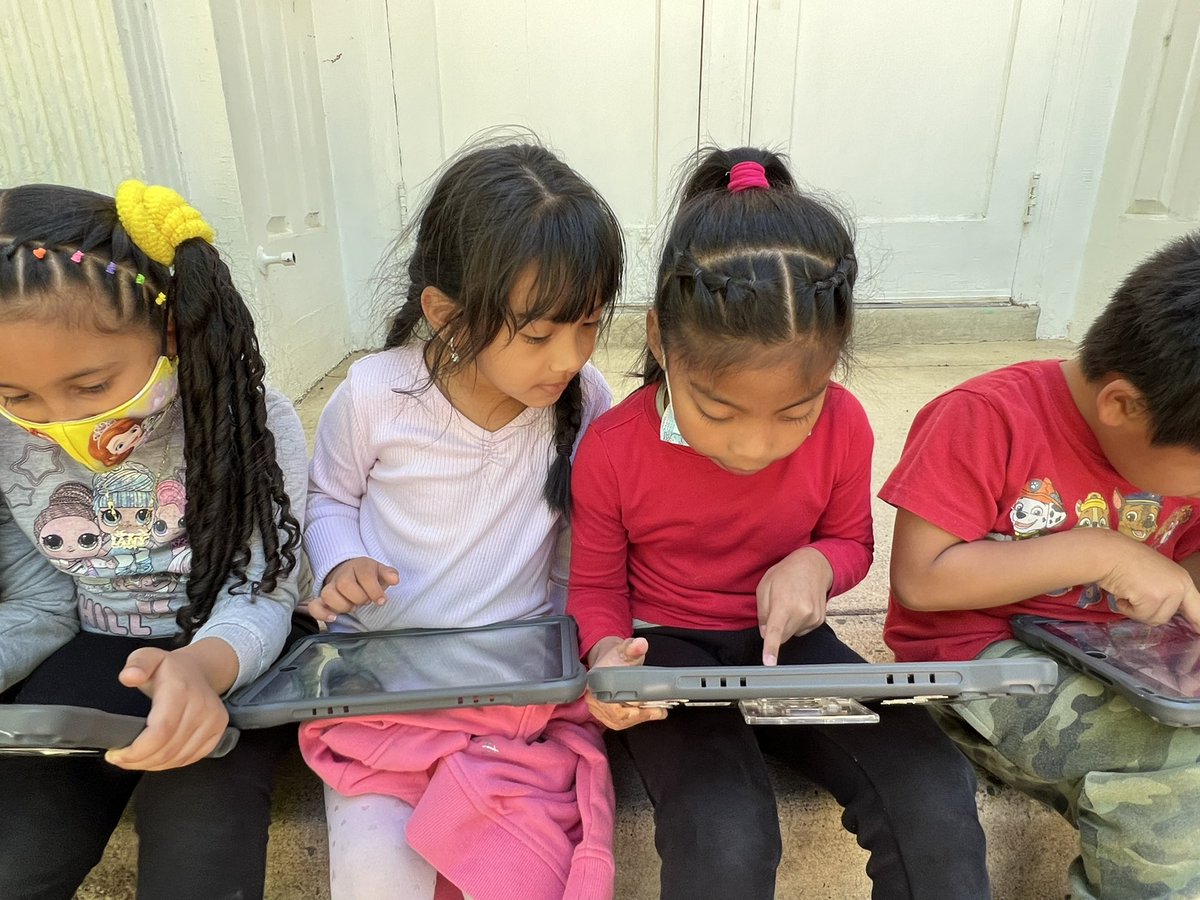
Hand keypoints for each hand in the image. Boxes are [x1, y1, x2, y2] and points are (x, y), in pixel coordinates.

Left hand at [105, 643, 232, 770]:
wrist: (200, 669)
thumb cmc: (170, 667)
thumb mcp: (147, 656)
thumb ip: (137, 664)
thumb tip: (129, 676)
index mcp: (181, 690)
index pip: (160, 732)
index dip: (136, 751)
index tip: (116, 754)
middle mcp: (202, 706)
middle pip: (168, 750)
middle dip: (139, 761)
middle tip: (120, 759)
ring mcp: (213, 720)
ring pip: (179, 758)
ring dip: (153, 764)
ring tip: (135, 759)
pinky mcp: (218, 730)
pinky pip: (191, 758)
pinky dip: (170, 763)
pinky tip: (156, 758)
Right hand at [309, 557, 399, 621]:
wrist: (350, 572)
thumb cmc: (368, 576)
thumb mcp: (380, 572)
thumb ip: (388, 574)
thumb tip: (395, 579)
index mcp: (359, 566)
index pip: (365, 575)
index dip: (374, 590)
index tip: (381, 600)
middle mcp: (342, 575)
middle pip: (345, 583)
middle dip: (358, 597)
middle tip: (365, 602)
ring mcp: (330, 587)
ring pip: (328, 593)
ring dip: (343, 605)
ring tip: (353, 608)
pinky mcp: (322, 599)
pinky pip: (314, 606)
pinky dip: (322, 613)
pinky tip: (334, 618)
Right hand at [584, 636, 666, 730]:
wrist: (609, 661)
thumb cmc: (616, 657)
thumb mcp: (625, 649)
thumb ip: (633, 647)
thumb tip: (640, 644)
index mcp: (594, 683)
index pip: (608, 704)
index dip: (625, 710)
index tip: (643, 708)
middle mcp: (593, 698)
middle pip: (615, 716)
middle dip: (638, 716)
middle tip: (658, 711)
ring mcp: (597, 708)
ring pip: (618, 722)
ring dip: (638, 719)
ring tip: (657, 712)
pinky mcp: (604, 714)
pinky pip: (619, 722)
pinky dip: (634, 720)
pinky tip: (648, 714)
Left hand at [756, 547, 832, 665]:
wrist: (814, 565)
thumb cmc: (786, 573)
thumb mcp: (764, 587)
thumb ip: (762, 613)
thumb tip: (765, 633)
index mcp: (784, 604)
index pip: (776, 631)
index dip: (771, 649)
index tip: (769, 663)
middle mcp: (801, 613)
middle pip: (782, 637)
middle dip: (775, 629)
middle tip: (776, 608)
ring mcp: (812, 618)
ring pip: (791, 635)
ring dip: (787, 625)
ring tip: (790, 603)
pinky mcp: (819, 621)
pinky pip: (801, 630)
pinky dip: (796, 623)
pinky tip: (799, 606)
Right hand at [1099, 539, 1199, 628]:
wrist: (1110, 554)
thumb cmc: (1126, 559)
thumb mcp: (1155, 574)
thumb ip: (1166, 589)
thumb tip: (1166, 610)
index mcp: (1182, 580)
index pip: (1197, 608)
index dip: (1197, 622)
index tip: (1198, 631)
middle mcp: (1179, 587)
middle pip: (1166, 617)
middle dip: (1147, 611)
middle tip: (1136, 597)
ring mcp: (1167, 593)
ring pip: (1152, 619)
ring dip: (1135, 610)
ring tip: (1128, 592)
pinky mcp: (1152, 600)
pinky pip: (1138, 615)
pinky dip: (1126, 608)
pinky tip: (1122, 594)